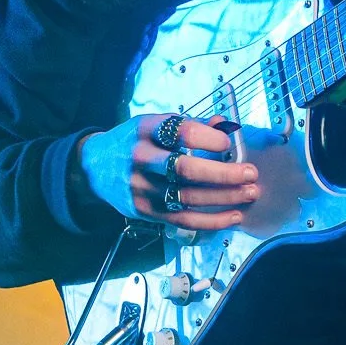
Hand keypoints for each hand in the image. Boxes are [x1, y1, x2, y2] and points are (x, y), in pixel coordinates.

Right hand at [80, 113, 257, 227]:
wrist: (94, 168)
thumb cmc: (134, 142)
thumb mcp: (155, 125)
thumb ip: (190, 125)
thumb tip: (227, 124)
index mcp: (145, 130)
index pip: (180, 131)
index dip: (208, 137)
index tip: (228, 141)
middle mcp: (141, 158)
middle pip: (185, 169)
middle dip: (223, 173)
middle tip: (250, 173)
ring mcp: (142, 188)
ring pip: (188, 197)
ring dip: (224, 198)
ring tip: (250, 193)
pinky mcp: (145, 211)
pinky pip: (183, 219)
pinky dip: (212, 220)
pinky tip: (234, 216)